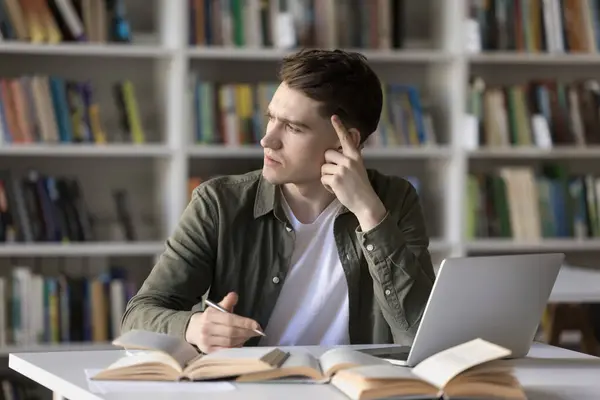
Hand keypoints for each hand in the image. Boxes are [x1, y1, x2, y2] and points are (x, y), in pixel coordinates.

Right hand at [185, 292, 262, 352]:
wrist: (193, 330)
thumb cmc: (210, 318)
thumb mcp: (216, 308)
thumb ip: (227, 302)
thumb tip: (234, 295)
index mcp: (210, 315)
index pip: (230, 319)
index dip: (245, 323)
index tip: (256, 325)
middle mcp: (206, 328)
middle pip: (231, 332)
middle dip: (247, 332)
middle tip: (256, 332)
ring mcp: (206, 341)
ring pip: (229, 342)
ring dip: (242, 339)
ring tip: (249, 336)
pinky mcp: (207, 351)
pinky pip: (226, 350)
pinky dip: (236, 347)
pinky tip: (241, 342)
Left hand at [321, 116, 386, 230]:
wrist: (366, 203)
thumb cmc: (360, 186)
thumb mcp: (358, 168)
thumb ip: (348, 159)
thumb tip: (335, 152)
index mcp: (355, 156)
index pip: (346, 139)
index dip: (339, 127)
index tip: (334, 116)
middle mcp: (349, 160)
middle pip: (327, 154)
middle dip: (328, 164)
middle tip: (338, 175)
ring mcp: (343, 169)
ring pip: (323, 167)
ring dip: (327, 177)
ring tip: (339, 184)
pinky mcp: (336, 179)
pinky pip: (323, 178)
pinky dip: (327, 185)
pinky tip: (336, 189)